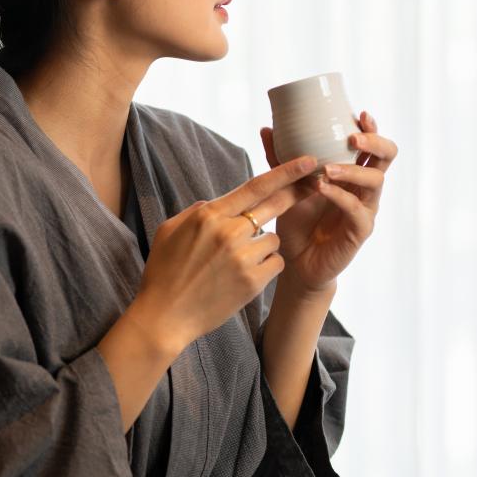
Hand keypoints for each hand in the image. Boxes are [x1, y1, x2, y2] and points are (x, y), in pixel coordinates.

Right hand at [137, 153, 318, 353]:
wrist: (164, 316)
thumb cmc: (163, 272)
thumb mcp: (170, 230)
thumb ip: (197, 211)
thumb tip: (217, 203)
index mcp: (208, 215)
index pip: (255, 186)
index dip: (286, 171)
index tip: (308, 161)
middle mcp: (228, 232)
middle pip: (273, 206)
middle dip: (295, 194)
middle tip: (313, 186)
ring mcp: (242, 258)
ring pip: (273, 239)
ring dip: (263, 246)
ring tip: (237, 261)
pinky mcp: (253, 282)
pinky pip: (276, 263)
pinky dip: (267, 267)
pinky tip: (245, 275)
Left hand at [256, 110, 397, 293]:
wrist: (295, 260)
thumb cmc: (296, 219)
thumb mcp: (286, 184)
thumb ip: (279, 158)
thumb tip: (267, 127)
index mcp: (352, 172)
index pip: (371, 145)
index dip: (371, 128)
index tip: (359, 114)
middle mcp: (364, 188)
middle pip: (387, 158)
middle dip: (374, 143)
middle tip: (353, 139)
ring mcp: (365, 209)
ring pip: (376, 182)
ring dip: (351, 170)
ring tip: (326, 168)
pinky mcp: (360, 230)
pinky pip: (358, 210)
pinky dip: (340, 196)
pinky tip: (322, 188)